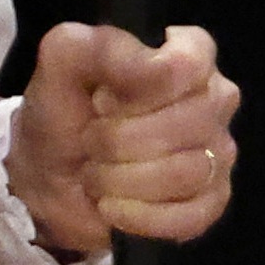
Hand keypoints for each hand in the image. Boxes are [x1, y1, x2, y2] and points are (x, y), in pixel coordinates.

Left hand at [8, 22, 237, 252]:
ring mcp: (217, 154)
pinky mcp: (210, 203)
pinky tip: (113, 207)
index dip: (140, 89)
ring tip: (97, 175)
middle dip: (120, 140)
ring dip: (122, 180)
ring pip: (187, 172)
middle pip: (188, 122)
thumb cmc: (63, 112)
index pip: (189, 63)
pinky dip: (139, 217)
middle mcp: (214, 101)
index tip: (104, 99)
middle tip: (91, 141)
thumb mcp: (64, 61)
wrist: (47, 178)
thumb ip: (102, 47)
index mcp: (189, 57)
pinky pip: (191, 216)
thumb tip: (151, 64)